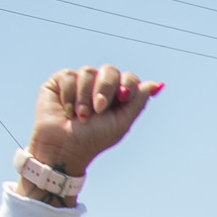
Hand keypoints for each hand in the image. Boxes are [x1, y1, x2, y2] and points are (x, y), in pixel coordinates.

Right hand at [23, 65, 161, 182]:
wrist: (64, 146)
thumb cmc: (94, 139)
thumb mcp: (121, 123)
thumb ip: (138, 103)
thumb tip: (156, 85)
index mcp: (118, 97)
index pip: (129, 78)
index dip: (127, 85)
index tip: (122, 99)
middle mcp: (100, 86)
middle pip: (109, 70)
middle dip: (105, 88)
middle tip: (99, 109)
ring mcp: (80, 83)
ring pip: (87, 72)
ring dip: (85, 97)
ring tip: (81, 116)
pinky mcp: (60, 81)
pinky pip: (68, 75)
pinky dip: (69, 95)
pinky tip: (68, 111)